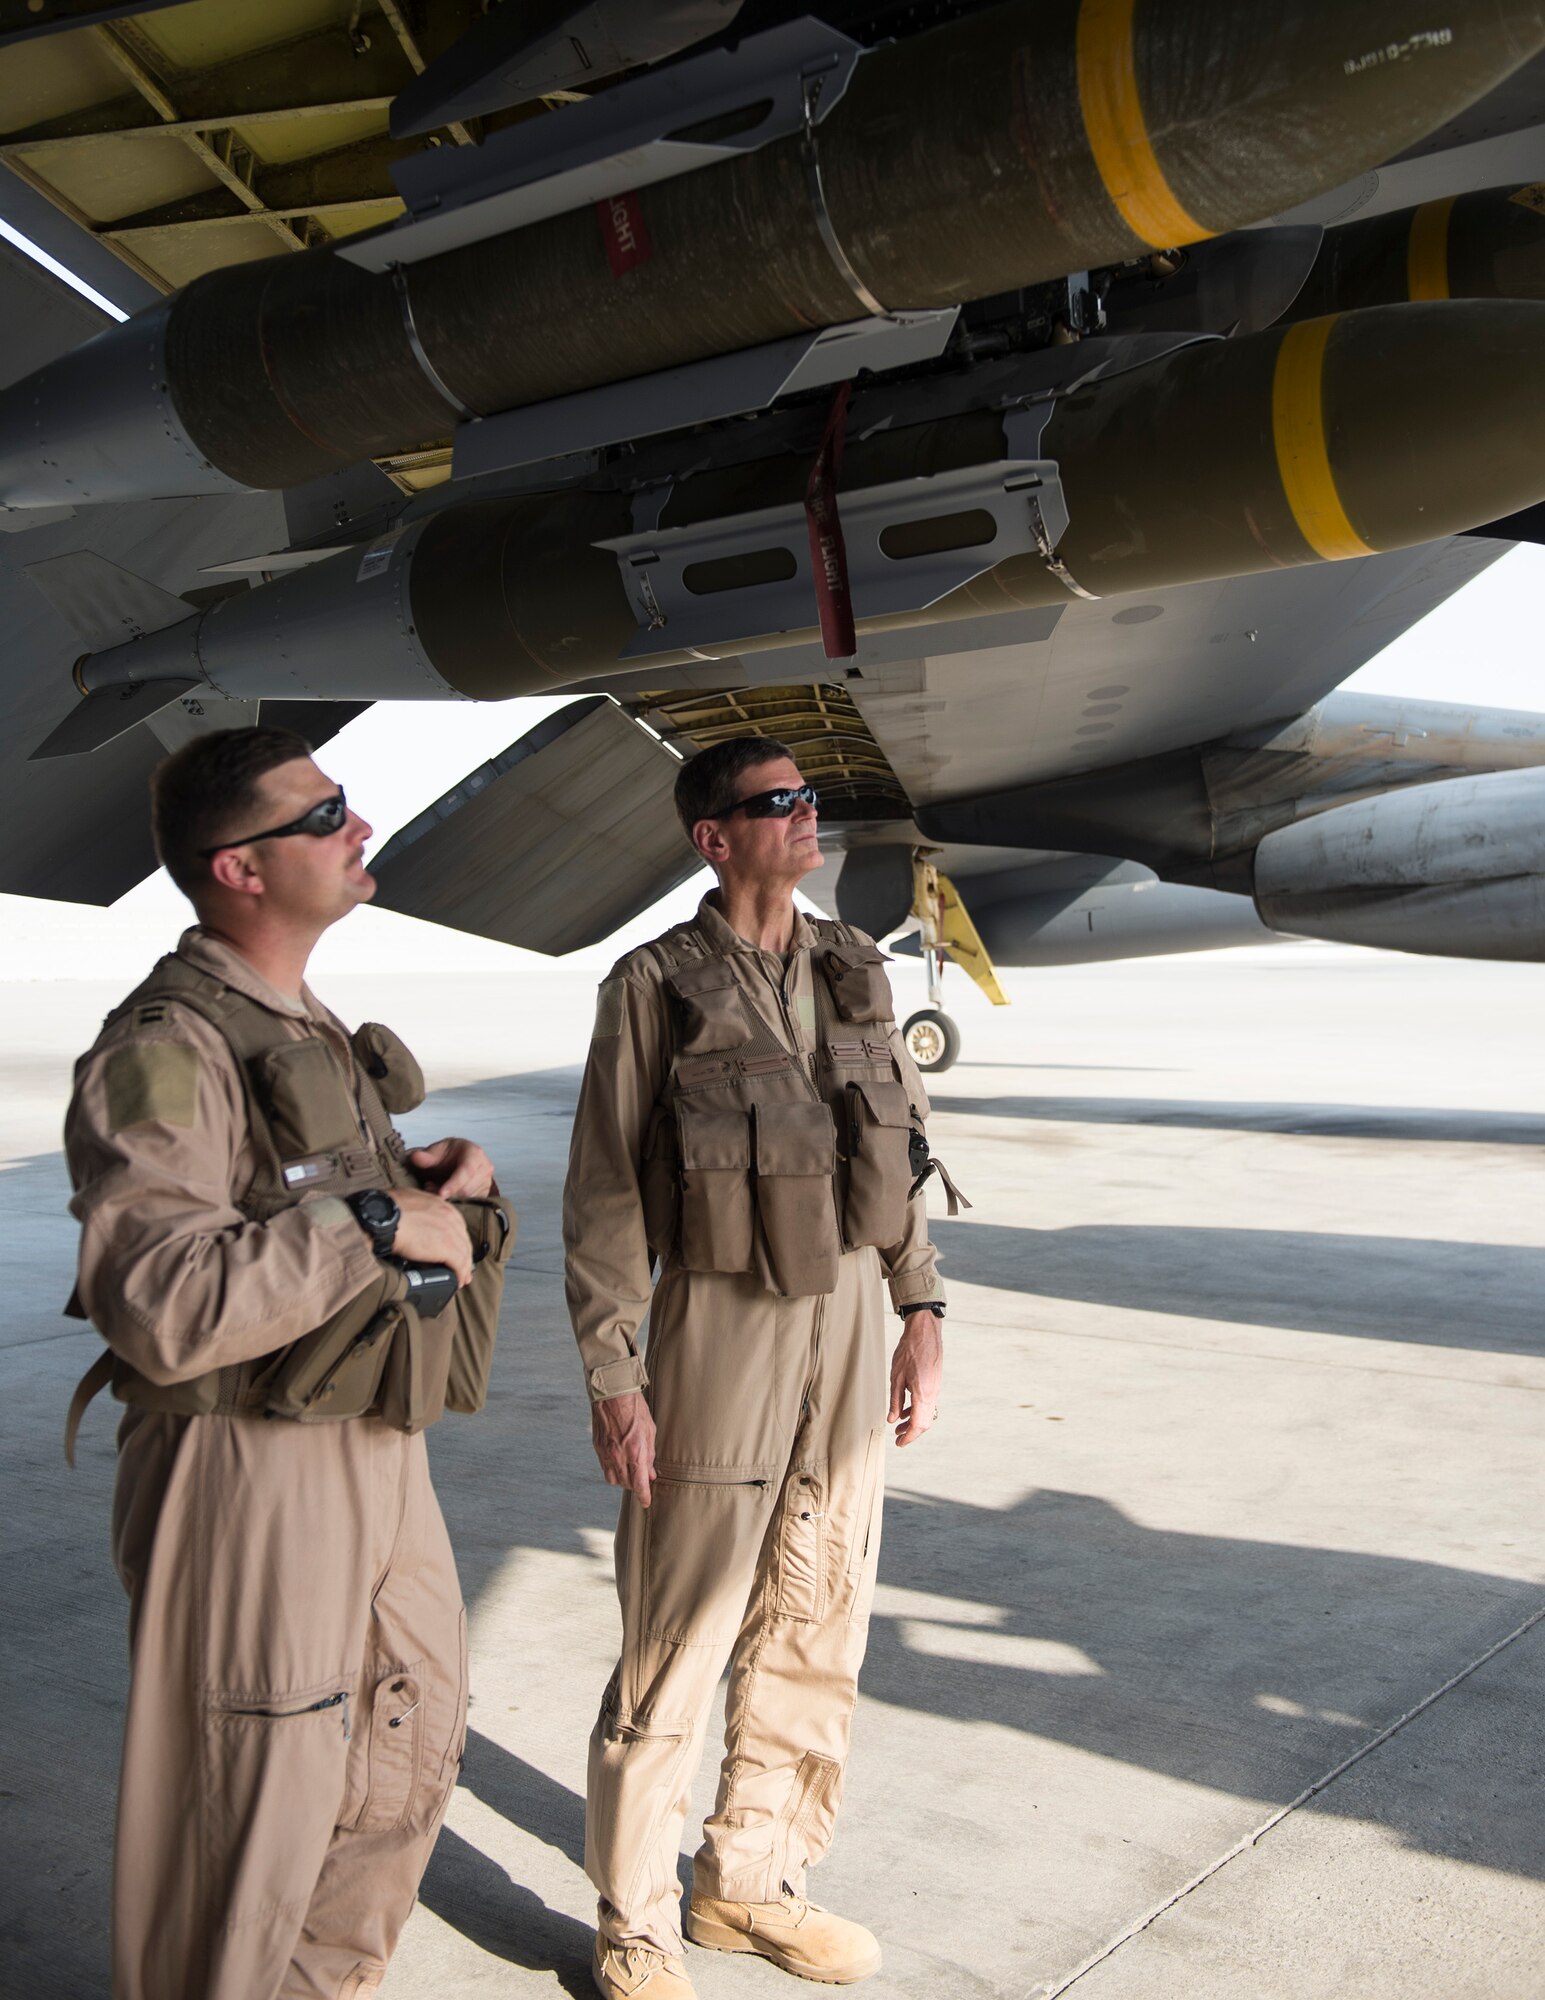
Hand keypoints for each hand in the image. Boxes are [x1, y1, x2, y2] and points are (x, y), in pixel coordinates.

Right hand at [391, 1189, 474, 1285]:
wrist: (383, 1217)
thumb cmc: (387, 1209)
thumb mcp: (407, 1201)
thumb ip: (416, 1209)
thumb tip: (411, 1218)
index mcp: (440, 1205)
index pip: (456, 1225)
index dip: (457, 1239)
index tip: (456, 1248)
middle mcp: (449, 1217)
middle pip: (463, 1239)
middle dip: (464, 1254)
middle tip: (463, 1267)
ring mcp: (450, 1232)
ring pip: (464, 1253)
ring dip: (464, 1267)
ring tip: (462, 1279)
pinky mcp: (446, 1248)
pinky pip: (459, 1264)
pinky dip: (460, 1274)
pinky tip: (458, 1281)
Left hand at [408, 1136, 494, 1199]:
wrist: (455, 1159)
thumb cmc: (446, 1155)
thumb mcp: (435, 1151)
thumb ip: (426, 1156)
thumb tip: (416, 1157)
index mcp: (474, 1152)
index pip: (467, 1171)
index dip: (453, 1184)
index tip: (441, 1194)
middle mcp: (485, 1167)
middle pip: (468, 1188)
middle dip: (447, 1193)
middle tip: (428, 1187)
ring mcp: (486, 1181)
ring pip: (468, 1198)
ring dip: (449, 1198)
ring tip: (433, 1187)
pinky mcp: (484, 1193)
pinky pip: (470, 1204)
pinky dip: (455, 1203)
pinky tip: (444, 1195)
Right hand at [592, 1391, 656, 1505]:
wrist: (612, 1393)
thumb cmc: (635, 1409)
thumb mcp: (649, 1431)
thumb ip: (650, 1455)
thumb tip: (651, 1474)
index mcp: (635, 1452)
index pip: (639, 1484)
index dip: (643, 1496)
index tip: (646, 1503)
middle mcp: (618, 1456)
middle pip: (626, 1484)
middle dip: (635, 1485)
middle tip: (642, 1478)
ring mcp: (605, 1453)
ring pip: (613, 1479)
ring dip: (623, 1479)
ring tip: (630, 1470)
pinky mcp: (597, 1447)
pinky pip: (604, 1467)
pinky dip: (613, 1469)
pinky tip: (619, 1461)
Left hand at [888, 1311, 943, 1447]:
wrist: (925, 1332)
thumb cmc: (909, 1351)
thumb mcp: (896, 1378)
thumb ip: (895, 1401)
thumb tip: (892, 1420)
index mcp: (923, 1395)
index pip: (918, 1425)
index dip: (909, 1437)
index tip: (899, 1443)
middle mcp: (933, 1394)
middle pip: (925, 1422)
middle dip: (911, 1432)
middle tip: (898, 1437)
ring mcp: (936, 1388)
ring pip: (927, 1413)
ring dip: (914, 1421)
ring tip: (899, 1425)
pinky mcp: (935, 1382)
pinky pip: (928, 1403)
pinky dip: (918, 1410)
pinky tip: (906, 1410)